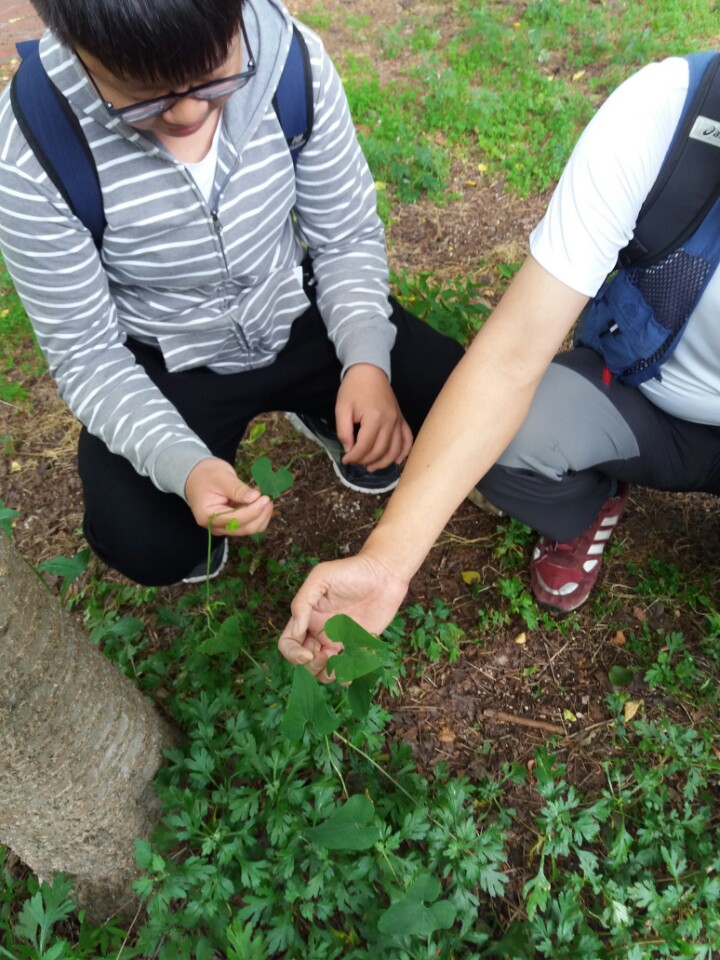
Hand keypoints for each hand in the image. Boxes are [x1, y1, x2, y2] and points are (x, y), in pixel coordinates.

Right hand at [185, 458, 273, 535]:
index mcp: (207, 516)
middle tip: (268, 498)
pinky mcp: (230, 524)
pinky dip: (258, 515)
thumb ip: (237, 489)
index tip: (265, 498)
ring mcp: (223, 527)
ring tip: (264, 498)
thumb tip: (255, 498)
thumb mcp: (222, 477)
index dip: (254, 510)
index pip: (236, 519)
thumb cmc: (206, 474)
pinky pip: (248, 524)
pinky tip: (259, 503)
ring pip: (249, 529)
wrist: (196, 476)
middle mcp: (215, 526)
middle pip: (244, 529)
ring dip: (261, 516)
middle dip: (260, 515)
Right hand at [278, 550, 408, 681]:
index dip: (292, 654)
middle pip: (305, 662)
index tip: (308, 654)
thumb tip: (297, 630)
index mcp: (307, 618)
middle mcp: (321, 633)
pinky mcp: (360, 647)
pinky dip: (348, 675)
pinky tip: (353, 668)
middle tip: (327, 657)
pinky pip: (349, 669)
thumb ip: (302, 602)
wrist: (384, 573)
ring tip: (339, 661)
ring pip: (325, 671)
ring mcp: (340, 642)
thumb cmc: (350, 571)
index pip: (288, 643)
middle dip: (311, 667)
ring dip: (327, 675)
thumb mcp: (320, 578)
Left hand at [335, 364, 412, 470]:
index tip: (345, 459)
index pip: (365, 446)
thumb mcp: (341, 408)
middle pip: (380, 451)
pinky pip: (407, 440)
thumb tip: (349, 449)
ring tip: (371, 467)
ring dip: (383, 462)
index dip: (354, 457)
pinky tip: (396, 461)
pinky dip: (404, 453)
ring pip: (394, 450)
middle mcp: (390, 422)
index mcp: (374, 418)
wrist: (369, 371)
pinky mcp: (401, 419)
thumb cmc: (353, 388)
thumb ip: (343, 431)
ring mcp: (398, 421)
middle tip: (354, 461)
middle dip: (365, 460)